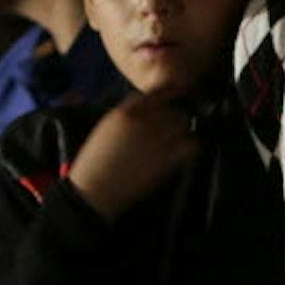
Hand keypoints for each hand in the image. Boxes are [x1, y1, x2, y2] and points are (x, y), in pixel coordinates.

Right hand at [64, 92, 197, 221]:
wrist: (95, 191)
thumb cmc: (94, 163)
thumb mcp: (104, 129)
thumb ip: (125, 114)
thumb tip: (145, 109)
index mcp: (124, 111)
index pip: (156, 92)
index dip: (164, 98)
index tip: (167, 104)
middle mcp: (142, 121)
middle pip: (171, 108)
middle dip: (171, 118)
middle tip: (167, 132)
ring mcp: (156, 139)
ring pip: (182, 123)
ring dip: (179, 131)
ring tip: (172, 143)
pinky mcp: (167, 159)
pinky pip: (190, 144)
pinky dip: (188, 148)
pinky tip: (178, 155)